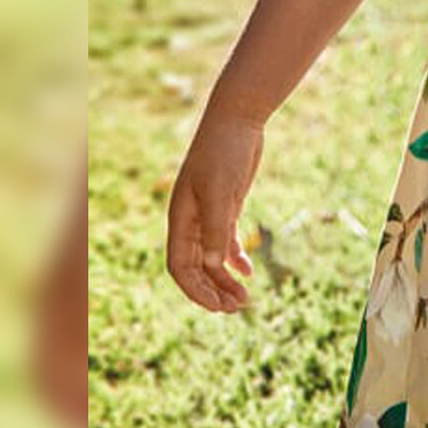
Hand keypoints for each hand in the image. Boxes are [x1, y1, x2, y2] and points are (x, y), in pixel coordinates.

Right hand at [166, 105, 263, 312]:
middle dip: (212, 289)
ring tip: (245, 298)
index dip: (195, 290)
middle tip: (237, 308)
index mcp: (180, 219)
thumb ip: (216, 228)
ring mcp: (208, 212)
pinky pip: (226, 240)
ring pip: (212, 256)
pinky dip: (235, 257)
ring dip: (225, 278)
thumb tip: (211, 265)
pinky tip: (248, 270)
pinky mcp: (226, 204)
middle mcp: (190, 220)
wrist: (238, 120)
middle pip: (195, 266)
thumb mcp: (221, 191)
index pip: (180, 266)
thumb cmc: (225, 152)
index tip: (217, 307)